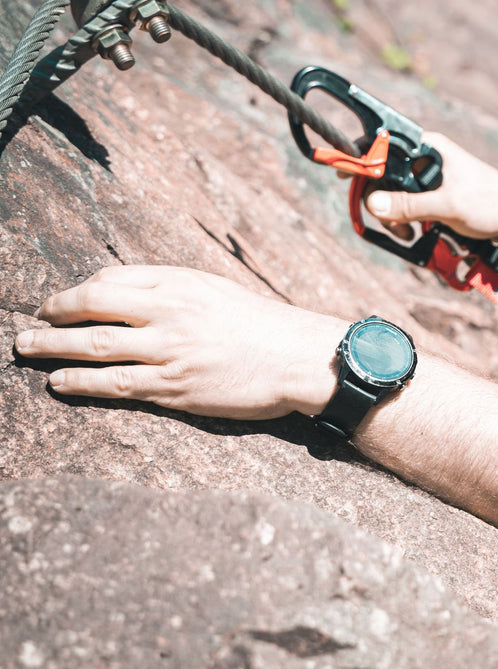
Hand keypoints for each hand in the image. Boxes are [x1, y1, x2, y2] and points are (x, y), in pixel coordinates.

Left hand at [15, 266, 347, 419]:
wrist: (299, 359)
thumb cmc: (259, 324)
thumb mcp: (214, 289)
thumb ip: (168, 288)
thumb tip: (115, 292)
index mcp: (182, 285)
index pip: (111, 280)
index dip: (75, 292)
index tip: (58, 303)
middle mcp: (172, 314)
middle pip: (94, 309)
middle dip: (53, 316)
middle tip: (28, 327)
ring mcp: (172, 353)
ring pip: (97, 348)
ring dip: (54, 350)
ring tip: (28, 351)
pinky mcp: (176, 389)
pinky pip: (116, 385)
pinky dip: (81, 383)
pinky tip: (60, 383)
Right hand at [363, 132, 497, 240]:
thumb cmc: (491, 201)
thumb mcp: (447, 205)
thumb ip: (409, 204)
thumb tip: (374, 203)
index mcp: (427, 148)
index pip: (382, 143)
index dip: (360, 157)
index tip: (343, 172)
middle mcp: (425, 159)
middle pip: (383, 174)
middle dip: (380, 201)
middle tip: (390, 223)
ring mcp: (429, 178)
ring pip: (394, 193)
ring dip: (394, 216)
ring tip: (408, 234)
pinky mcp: (435, 195)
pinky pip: (409, 205)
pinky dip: (407, 220)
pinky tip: (415, 234)